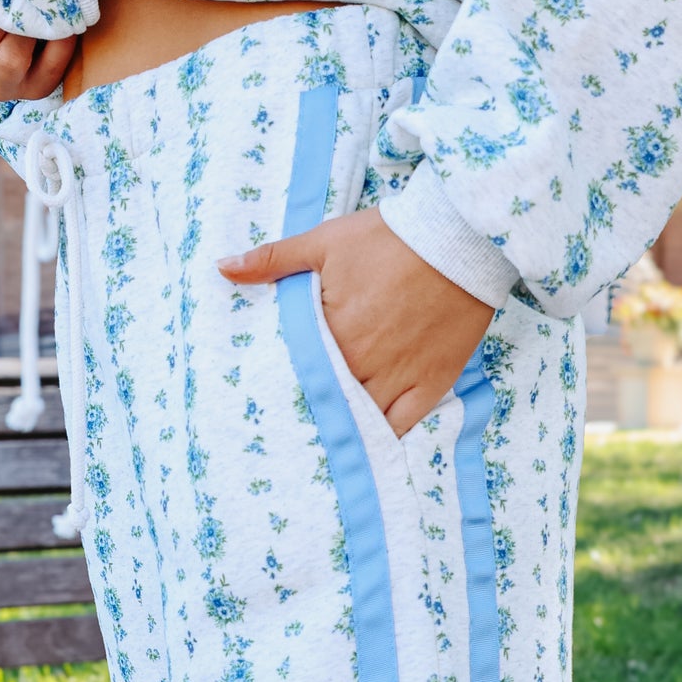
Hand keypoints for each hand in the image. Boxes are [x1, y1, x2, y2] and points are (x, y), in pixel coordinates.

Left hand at [220, 207, 493, 435]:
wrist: (458, 237)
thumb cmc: (390, 237)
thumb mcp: (324, 241)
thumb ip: (273, 260)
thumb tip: (224, 268)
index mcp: (331, 332)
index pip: (294, 371)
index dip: (278, 384)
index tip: (261, 396)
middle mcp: (361, 363)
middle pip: (324, 400)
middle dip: (305, 410)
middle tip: (283, 427)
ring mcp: (397, 378)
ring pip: (359, 420)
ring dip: (339, 428)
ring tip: (318, 439)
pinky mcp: (431, 384)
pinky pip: (401, 425)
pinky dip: (381, 438)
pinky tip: (363, 444)